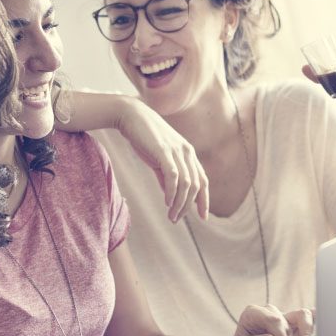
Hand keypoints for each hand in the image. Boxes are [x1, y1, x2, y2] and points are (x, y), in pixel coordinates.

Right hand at [117, 98, 208, 221]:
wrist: (131, 116)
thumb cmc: (143, 137)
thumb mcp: (158, 158)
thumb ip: (165, 176)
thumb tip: (171, 195)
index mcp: (188, 153)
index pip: (203, 180)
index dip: (204, 200)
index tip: (203, 216)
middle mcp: (187, 152)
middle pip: (195, 186)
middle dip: (187, 207)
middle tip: (175, 219)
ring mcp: (176, 151)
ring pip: (186, 184)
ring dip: (179, 204)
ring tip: (171, 216)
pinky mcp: (164, 151)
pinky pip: (173, 177)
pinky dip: (172, 192)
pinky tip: (167, 203)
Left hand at [222, 305, 314, 335]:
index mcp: (252, 314)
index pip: (273, 319)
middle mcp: (268, 313)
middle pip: (287, 318)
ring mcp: (282, 321)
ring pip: (302, 316)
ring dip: (306, 335)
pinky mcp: (294, 330)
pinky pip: (309, 320)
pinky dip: (315, 324)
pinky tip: (319, 329)